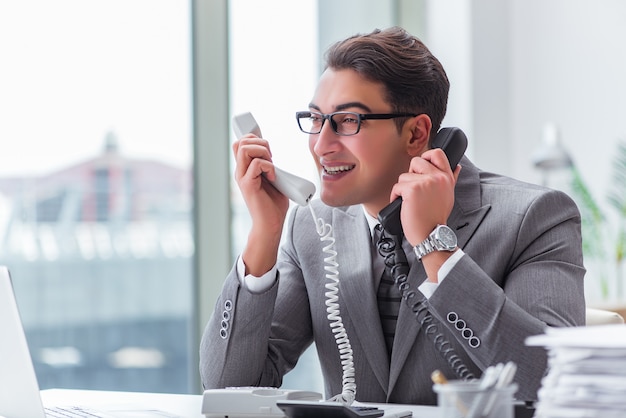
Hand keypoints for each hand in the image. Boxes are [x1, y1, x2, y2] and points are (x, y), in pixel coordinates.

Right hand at [233, 135, 289, 274]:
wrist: (271, 224)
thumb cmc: (273, 204)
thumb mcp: (272, 178)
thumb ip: (268, 165)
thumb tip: (270, 151)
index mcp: (244, 169)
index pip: (240, 143)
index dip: (254, 138)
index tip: (268, 149)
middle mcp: (240, 171)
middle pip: (241, 142)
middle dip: (260, 142)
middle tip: (271, 157)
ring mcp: (242, 178)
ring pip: (245, 149)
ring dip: (263, 152)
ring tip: (271, 165)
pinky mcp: (248, 185)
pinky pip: (256, 164)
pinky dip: (269, 166)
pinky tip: (273, 177)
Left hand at [389, 148, 460, 246]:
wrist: (431, 235)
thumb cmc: (436, 218)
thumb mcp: (449, 196)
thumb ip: (451, 179)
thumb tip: (457, 166)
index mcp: (447, 178)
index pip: (437, 153)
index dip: (426, 157)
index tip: (421, 168)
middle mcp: (437, 178)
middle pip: (416, 161)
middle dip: (411, 174)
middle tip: (414, 189)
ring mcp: (425, 182)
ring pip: (404, 176)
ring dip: (403, 189)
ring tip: (410, 201)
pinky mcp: (412, 189)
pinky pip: (397, 186)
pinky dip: (396, 196)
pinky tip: (404, 205)